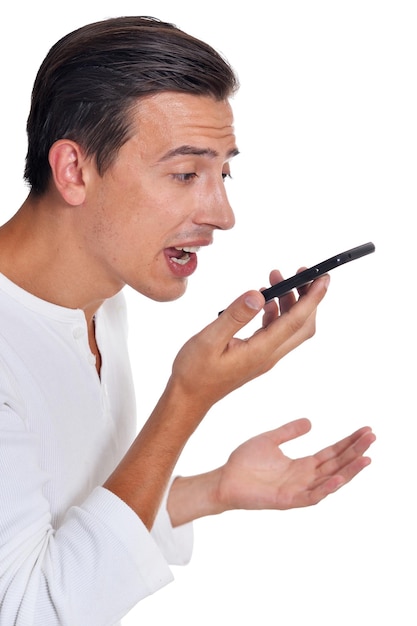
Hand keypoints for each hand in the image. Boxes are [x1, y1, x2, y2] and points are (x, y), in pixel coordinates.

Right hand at [169, 271, 329, 412]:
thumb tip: (257, 295)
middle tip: (302, 272)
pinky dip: (276, 311)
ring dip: (289, 302)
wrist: (189, 397)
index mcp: (261, 351)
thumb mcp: (209, 339)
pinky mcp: (257, 355)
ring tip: (275, 279)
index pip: (296, 322)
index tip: (323, 279)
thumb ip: (235, 316)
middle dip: (307, 297)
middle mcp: (268, 355)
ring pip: (290, 327)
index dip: (312, 299)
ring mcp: (264, 356)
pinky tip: (264, 300)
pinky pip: (276, 331)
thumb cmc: (195, 371)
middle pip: (302, 325)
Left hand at [213, 419, 375, 510]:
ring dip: (349, 471)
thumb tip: (311, 421)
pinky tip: (338, 479)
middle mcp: (304, 478)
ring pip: (330, 481)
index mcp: (302, 465)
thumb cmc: (244, 462)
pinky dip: (325, 489)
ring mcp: (298, 490)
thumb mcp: (269, 440)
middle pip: (336, 465)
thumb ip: (289, 432)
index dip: (348, 443)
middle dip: (355, 452)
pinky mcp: (287, 500)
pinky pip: (311, 497)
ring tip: (365, 459)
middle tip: (372, 438)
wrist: (224, 479)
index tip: (365, 431)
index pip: (332, 453)